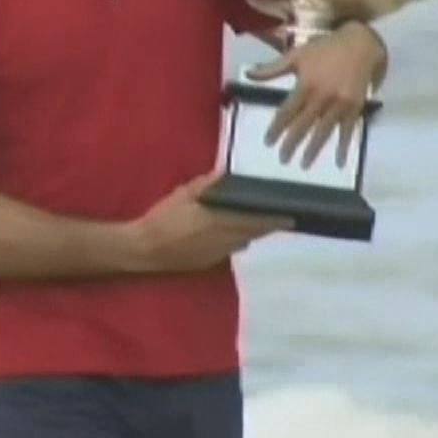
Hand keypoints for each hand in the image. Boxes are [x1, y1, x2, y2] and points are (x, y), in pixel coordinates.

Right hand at [125, 171, 288, 272]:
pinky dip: (236, 241)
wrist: (145, 249)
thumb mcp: (182, 194)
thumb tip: (224, 174)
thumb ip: (205, 185)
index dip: (274, 220)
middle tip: (283, 219)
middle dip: (267, 226)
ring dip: (252, 233)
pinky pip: (229, 250)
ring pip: (242, 242)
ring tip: (260, 224)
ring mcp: (217, 254)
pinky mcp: (208, 263)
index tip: (291, 217)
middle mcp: (224, 240)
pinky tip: (234, 235)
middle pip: (253, 233)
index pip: (254, 221)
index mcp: (219, 221)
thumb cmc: (162, 218)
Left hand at [247, 24, 383, 168]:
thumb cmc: (324, 49)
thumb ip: (273, 68)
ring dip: (314, 149)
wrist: (360, 45)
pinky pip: (347, 130)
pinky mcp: (355, 107)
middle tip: (282, 159)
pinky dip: (343, 147)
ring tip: (304, 165)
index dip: (277, 128)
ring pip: (324, 131)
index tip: (268, 142)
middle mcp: (322, 96)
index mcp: (306, 84)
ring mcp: (340, 103)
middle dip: (292, 143)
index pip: (287, 111)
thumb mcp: (297, 54)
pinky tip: (338, 162)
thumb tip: (248, 75)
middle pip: (304, 124)